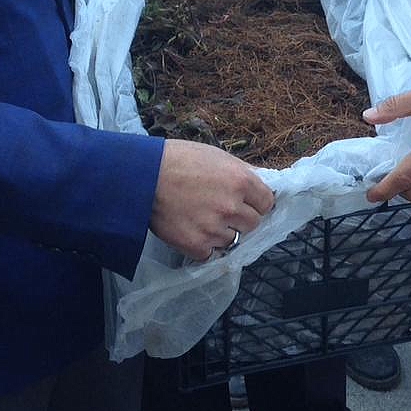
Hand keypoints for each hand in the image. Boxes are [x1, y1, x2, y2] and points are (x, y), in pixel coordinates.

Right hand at [150, 140, 274, 261]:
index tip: (245, 202)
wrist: (142, 176)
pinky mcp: (196, 246)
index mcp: (241, 181)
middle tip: (220, 209)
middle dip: (240, 218)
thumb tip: (261, 183)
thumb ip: (241, 172)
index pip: (267, 203)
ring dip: (222, 232)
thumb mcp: (216, 156)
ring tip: (202, 218)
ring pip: (233, 239)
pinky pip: (212, 253)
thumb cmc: (178, 159)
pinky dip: (204, 246)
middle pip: (253, 223)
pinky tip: (193, 230)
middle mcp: (232, 207)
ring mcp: (215, 229)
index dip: (256, 202)